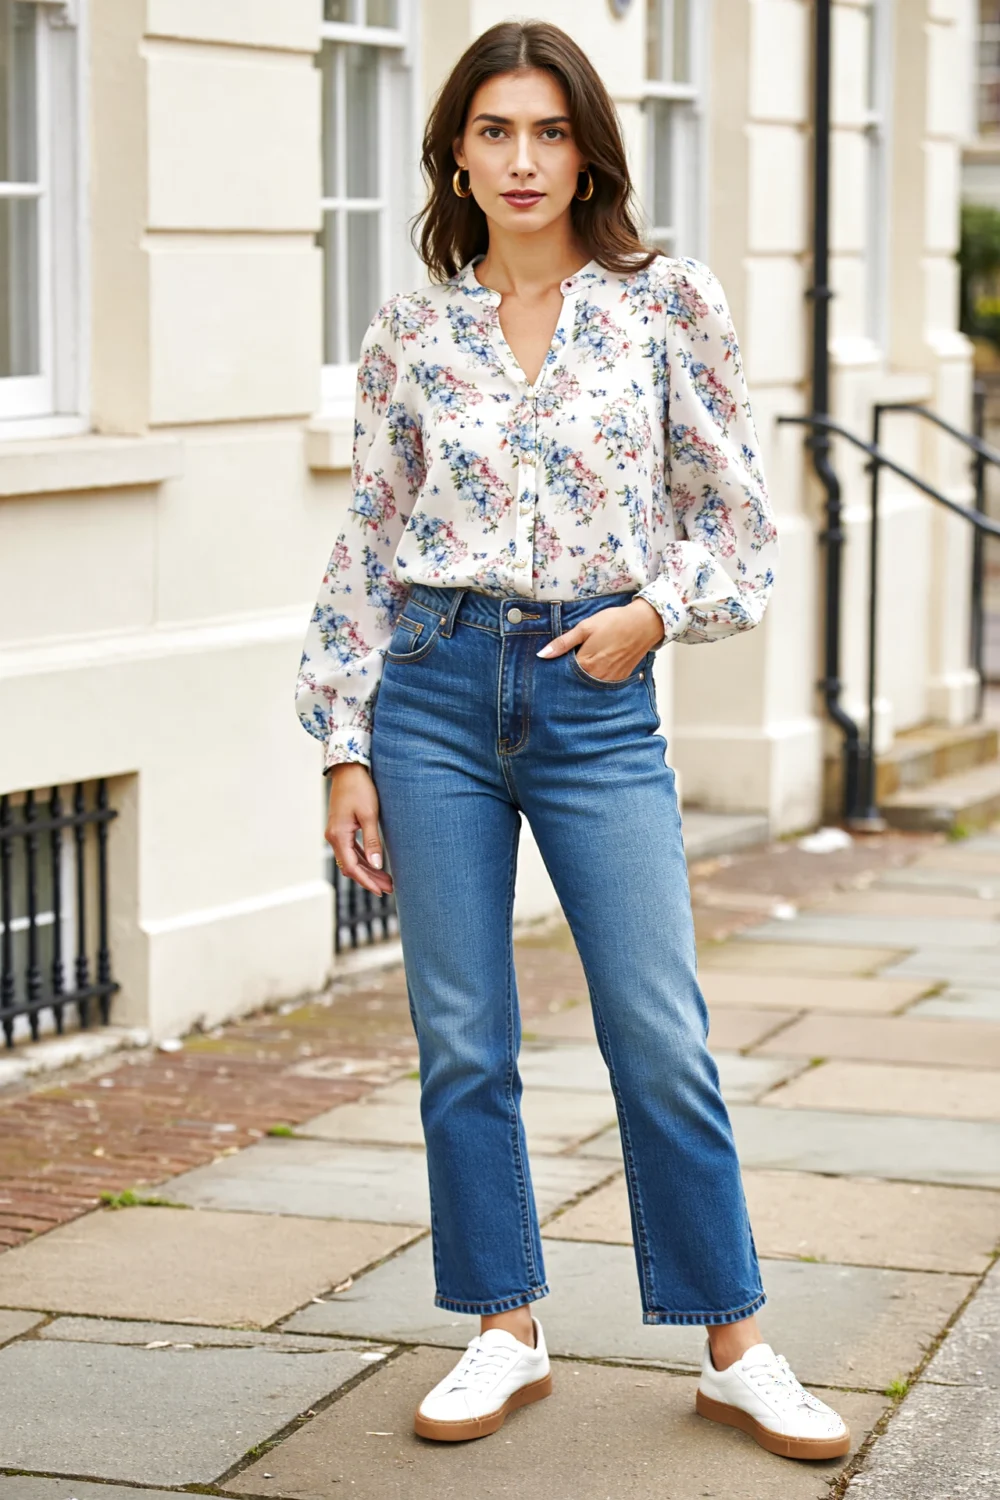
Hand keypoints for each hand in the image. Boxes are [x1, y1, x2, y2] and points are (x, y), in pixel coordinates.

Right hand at [326, 764, 393, 895]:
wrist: (348, 770)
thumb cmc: (360, 789)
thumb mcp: (369, 815)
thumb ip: (372, 842)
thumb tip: (376, 865)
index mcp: (338, 836)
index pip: (352, 867)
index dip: (366, 881)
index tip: (381, 890)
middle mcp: (334, 837)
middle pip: (351, 866)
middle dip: (370, 879)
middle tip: (389, 888)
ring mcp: (336, 833)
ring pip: (351, 860)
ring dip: (368, 870)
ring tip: (386, 880)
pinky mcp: (341, 829)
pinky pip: (350, 850)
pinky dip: (363, 859)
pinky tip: (375, 865)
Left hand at [536, 598, 664, 679]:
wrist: (644, 624)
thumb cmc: (614, 622)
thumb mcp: (585, 628)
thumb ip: (563, 642)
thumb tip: (542, 654)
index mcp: (585, 664)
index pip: (562, 674)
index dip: (555, 670)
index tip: (550, 668)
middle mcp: (597, 676)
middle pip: (575, 683)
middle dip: (567, 678)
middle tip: (563, 670)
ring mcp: (610, 680)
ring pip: (589, 686)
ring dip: (581, 681)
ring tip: (579, 670)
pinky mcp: (620, 679)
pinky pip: (603, 685)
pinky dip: (596, 681)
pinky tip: (594, 671)